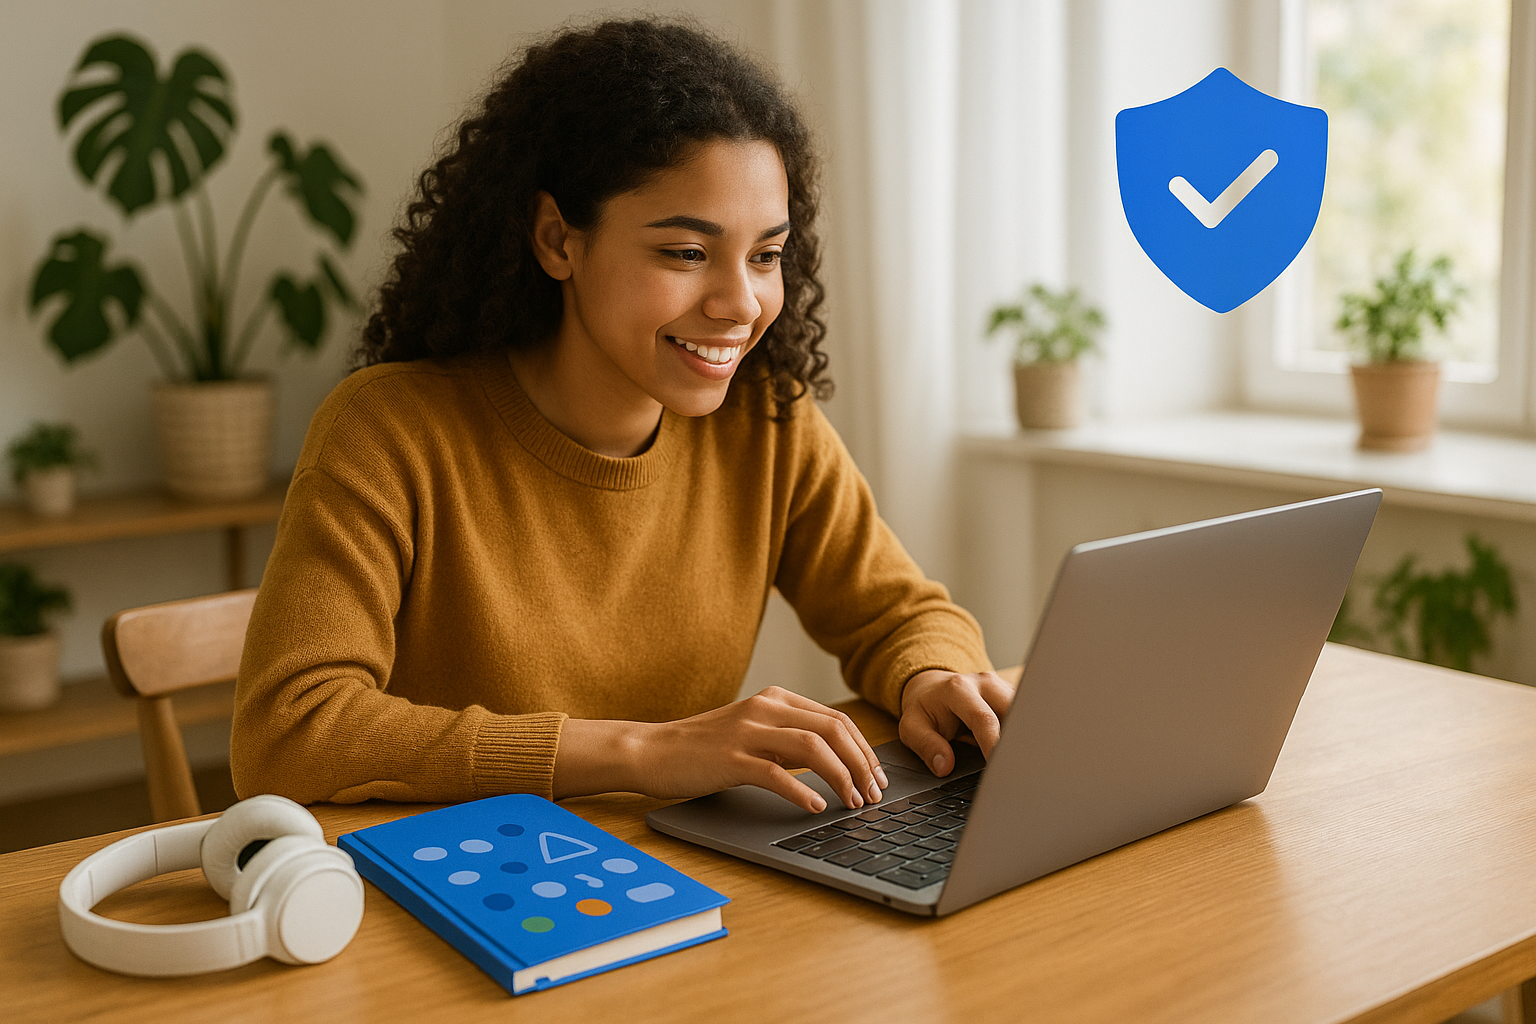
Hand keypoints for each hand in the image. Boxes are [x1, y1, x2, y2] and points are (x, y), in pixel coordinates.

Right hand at [554, 686, 888, 813]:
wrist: (652, 750)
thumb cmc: (704, 749)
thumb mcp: (753, 732)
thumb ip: (789, 739)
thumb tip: (834, 761)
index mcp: (776, 700)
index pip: (837, 720)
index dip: (864, 750)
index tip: (876, 778)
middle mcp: (766, 708)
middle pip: (834, 730)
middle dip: (862, 764)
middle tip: (875, 794)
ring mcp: (748, 731)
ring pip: (814, 748)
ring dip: (842, 777)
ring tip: (852, 802)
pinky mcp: (731, 758)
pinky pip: (776, 773)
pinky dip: (802, 791)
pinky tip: (815, 807)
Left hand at [898, 669, 1014, 776]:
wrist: (933, 689)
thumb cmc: (925, 710)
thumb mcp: (912, 727)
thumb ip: (926, 745)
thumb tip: (944, 766)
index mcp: (959, 689)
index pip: (983, 719)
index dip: (993, 746)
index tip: (998, 769)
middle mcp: (984, 684)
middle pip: (1013, 713)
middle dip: (1017, 742)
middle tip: (1017, 770)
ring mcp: (1001, 688)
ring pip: (1025, 715)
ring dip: (1022, 739)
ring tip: (1020, 764)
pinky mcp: (1012, 696)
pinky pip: (1025, 717)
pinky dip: (1024, 736)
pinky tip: (1021, 753)